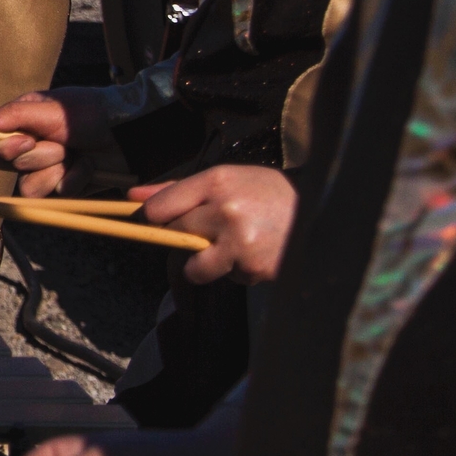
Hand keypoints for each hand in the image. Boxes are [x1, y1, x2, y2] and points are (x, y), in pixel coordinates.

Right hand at [0, 88, 115, 198]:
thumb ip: (16, 115)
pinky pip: (56, 194)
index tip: (28, 141)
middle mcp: (32, 145)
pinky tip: (88, 166)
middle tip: (64, 144)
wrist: (131, 133)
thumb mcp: (53, 109)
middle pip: (13, 166)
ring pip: (30, 186)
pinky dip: (75, 180)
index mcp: (23, 122)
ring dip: (57, 171)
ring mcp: (48, 167)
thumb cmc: (93, 112)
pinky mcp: (65, 184)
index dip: (6, 147)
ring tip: (77, 156)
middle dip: (42, 156)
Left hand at [129, 165, 294, 284]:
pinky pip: (228, 277)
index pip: (161, 206)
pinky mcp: (254, 269)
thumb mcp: (228, 179)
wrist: (324, 213)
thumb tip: (132, 196)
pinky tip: (258, 252)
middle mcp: (226, 212)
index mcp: (217, 182)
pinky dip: (238, 269)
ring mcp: (240, 243)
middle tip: (213, 229)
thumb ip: (178, 189)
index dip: (151, 216)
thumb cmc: (268, 194)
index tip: (152, 221)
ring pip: (197, 267)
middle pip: (178, 235)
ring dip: (209, 262)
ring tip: (236, 243)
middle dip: (188, 237)